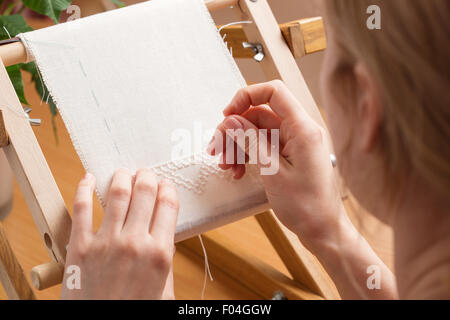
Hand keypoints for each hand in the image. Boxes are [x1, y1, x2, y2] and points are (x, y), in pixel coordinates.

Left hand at [61, 168, 178, 299]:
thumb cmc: (136, 311)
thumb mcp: (164, 292)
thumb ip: (165, 262)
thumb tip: (163, 237)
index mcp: (160, 253)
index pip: (168, 203)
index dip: (168, 188)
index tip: (165, 185)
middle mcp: (135, 242)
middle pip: (145, 191)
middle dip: (147, 176)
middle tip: (145, 173)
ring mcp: (106, 243)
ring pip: (117, 194)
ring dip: (122, 177)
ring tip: (123, 173)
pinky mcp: (79, 247)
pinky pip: (82, 209)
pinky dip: (84, 189)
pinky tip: (88, 179)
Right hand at [207, 80, 348, 251]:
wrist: (322, 230)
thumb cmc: (307, 206)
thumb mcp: (272, 171)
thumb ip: (251, 141)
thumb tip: (232, 120)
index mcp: (303, 129)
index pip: (273, 92)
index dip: (246, 97)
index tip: (227, 114)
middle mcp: (300, 131)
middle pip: (260, 114)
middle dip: (235, 130)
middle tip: (217, 149)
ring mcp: (295, 143)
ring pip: (257, 132)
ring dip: (238, 145)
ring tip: (226, 165)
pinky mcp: (289, 155)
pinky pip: (263, 146)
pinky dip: (247, 155)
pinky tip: (239, 170)